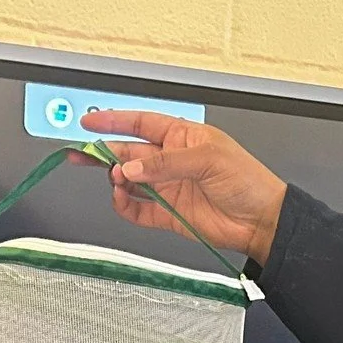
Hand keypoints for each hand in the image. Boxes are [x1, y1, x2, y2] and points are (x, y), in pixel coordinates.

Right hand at [77, 111, 287, 267]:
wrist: (261, 221)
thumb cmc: (246, 181)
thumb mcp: (207, 159)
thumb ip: (166, 163)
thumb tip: (132, 168)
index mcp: (181, 137)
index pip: (140, 123)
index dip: (113, 121)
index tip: (89, 122)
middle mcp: (170, 161)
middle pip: (127, 152)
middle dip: (102, 152)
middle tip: (81, 154)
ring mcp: (167, 188)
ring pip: (129, 181)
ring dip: (116, 179)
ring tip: (115, 180)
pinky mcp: (168, 214)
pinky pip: (137, 209)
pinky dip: (125, 205)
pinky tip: (122, 198)